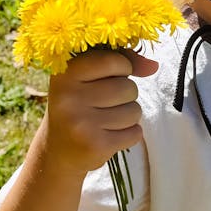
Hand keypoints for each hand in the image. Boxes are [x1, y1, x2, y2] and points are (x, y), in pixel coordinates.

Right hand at [42, 47, 157, 175]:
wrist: (58, 150)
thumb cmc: (79, 104)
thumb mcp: (88, 77)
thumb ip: (120, 63)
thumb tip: (153, 66)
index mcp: (65, 73)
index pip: (112, 60)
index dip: (123, 67)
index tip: (113, 75)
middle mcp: (69, 97)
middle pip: (128, 87)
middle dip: (127, 95)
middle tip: (107, 103)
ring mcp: (81, 123)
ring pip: (134, 111)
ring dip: (129, 115)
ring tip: (109, 119)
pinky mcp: (95, 145)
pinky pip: (135, 133)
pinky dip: (130, 134)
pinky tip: (111, 134)